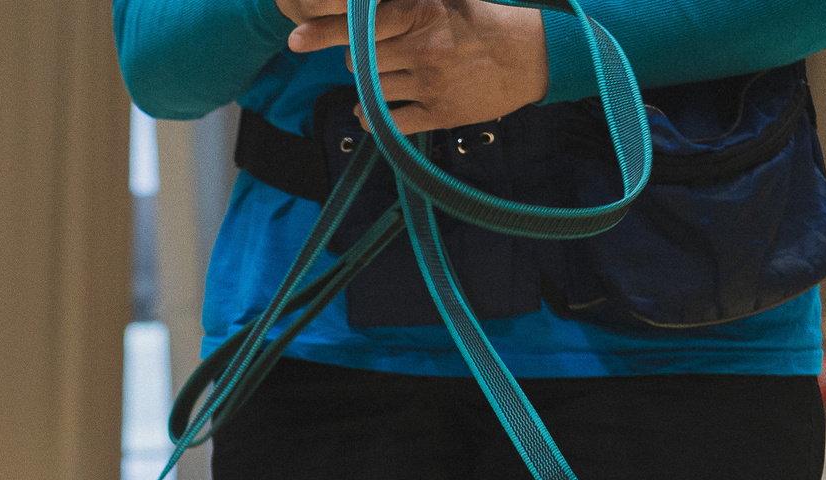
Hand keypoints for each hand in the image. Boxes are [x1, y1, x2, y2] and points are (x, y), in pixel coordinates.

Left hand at [284, 0, 548, 133]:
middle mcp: (423, 48)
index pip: (362, 24)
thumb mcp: (445, 1)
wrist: (530, 57)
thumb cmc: (481, 23)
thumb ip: (403, 4)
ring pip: (371, 91)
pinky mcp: (438, 114)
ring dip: (368, 90)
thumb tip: (365, 8)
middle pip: (359, 61)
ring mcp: (430, 84)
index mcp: (422, 14)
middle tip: (375, 57)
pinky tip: (378, 111)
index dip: (324, 31)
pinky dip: (376, 119)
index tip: (295, 39)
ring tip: (384, 82)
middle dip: (358, 59)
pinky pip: (387, 122)